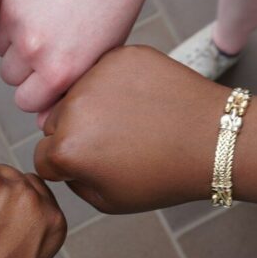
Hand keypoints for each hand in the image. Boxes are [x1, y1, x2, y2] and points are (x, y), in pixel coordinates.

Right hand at [0, 0, 155, 117]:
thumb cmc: (115, 4)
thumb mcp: (100, 57)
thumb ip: (68, 92)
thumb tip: (40, 124)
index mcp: (58, 72)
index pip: (26, 102)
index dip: (38, 91)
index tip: (50, 76)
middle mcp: (33, 48)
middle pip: (10, 76)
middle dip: (25, 66)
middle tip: (51, 42)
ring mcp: (15, 15)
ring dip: (15, 38)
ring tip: (46, 17)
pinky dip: (10, 9)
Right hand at [34, 46, 229, 213]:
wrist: (213, 139)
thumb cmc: (166, 174)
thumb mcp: (110, 201)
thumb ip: (74, 182)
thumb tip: (58, 161)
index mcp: (67, 148)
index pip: (42, 156)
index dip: (66, 166)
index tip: (94, 165)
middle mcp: (73, 108)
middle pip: (55, 121)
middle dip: (76, 132)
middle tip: (115, 143)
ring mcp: (96, 76)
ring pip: (77, 93)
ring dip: (93, 105)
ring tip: (131, 121)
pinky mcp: (119, 56)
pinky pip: (103, 71)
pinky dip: (116, 83)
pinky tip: (142, 100)